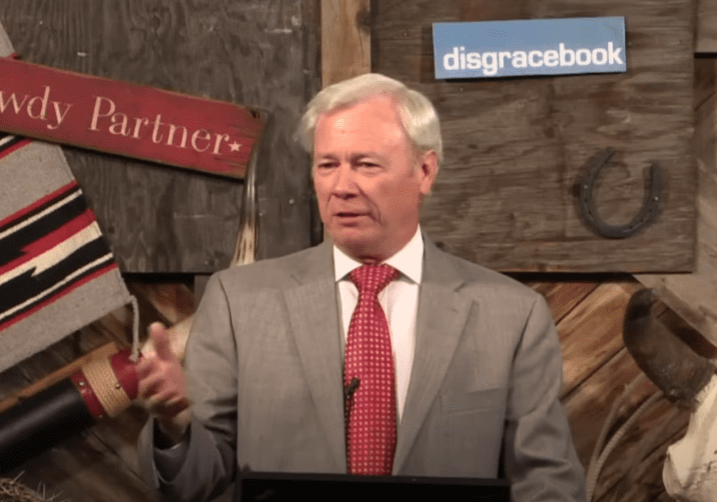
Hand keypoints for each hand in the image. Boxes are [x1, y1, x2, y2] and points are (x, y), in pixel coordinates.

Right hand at [137, 322, 190, 443]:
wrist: (179, 402)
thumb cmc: (168, 380)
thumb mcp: (167, 361)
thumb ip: (161, 345)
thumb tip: (155, 324)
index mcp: (145, 378)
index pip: (140, 372)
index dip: (143, 367)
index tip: (151, 360)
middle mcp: (147, 393)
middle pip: (144, 388)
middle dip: (151, 382)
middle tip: (162, 374)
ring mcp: (156, 405)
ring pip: (155, 403)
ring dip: (163, 396)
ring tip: (172, 390)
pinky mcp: (167, 415)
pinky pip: (170, 412)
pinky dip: (177, 406)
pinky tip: (184, 399)